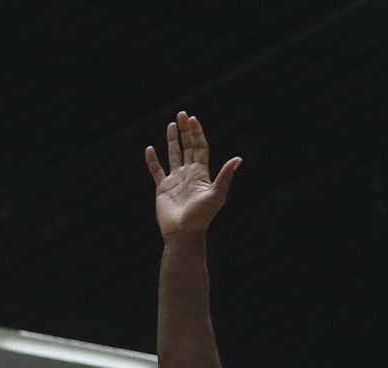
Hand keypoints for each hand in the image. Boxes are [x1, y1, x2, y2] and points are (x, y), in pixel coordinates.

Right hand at [146, 111, 242, 238]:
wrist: (184, 233)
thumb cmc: (202, 216)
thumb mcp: (216, 195)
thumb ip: (225, 176)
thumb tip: (238, 158)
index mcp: (202, 173)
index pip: (200, 147)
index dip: (197, 133)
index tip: (192, 119)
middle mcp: (189, 174)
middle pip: (188, 147)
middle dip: (185, 131)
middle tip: (181, 114)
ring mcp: (175, 180)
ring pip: (174, 155)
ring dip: (172, 140)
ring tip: (171, 125)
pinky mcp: (162, 188)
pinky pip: (156, 171)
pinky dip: (152, 160)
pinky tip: (150, 149)